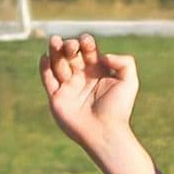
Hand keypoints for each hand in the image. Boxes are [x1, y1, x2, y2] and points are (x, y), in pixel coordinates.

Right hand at [41, 33, 140, 151]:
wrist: (105, 132)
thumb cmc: (118, 109)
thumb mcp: (129, 82)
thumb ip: (124, 62)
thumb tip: (104, 56)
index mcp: (97, 72)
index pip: (88, 52)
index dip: (86, 43)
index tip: (87, 42)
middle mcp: (81, 78)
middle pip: (71, 55)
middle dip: (70, 46)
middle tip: (71, 46)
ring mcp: (68, 88)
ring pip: (58, 64)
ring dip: (55, 51)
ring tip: (54, 40)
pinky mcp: (57, 99)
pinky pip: (48, 80)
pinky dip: (44, 68)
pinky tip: (44, 56)